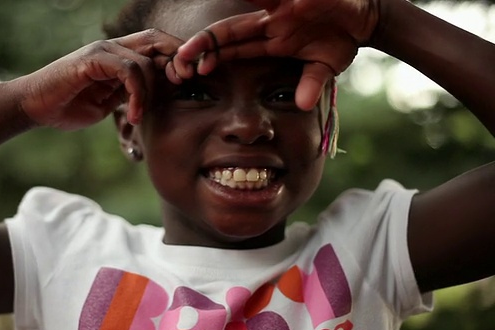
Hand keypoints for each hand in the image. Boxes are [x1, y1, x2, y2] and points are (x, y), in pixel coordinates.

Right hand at [16, 29, 181, 129]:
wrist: (34, 108)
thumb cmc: (68, 107)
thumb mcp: (109, 103)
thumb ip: (130, 95)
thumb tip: (158, 97)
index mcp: (119, 55)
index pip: (157, 45)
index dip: (177, 58)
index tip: (188, 82)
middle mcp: (112, 47)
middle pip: (157, 39)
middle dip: (178, 60)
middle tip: (185, 84)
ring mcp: (102, 51)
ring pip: (144, 61)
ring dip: (150, 92)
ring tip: (138, 116)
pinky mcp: (92, 59)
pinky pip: (127, 70)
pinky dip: (136, 94)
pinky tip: (132, 115)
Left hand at [170, 0, 378, 109]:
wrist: (364, 15)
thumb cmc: (339, 39)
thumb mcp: (324, 67)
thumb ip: (311, 84)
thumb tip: (302, 105)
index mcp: (270, 41)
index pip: (233, 49)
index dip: (213, 57)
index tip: (194, 70)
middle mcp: (269, 22)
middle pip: (228, 32)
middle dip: (205, 43)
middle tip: (181, 56)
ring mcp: (281, 6)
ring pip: (243, 10)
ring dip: (224, 21)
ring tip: (196, 26)